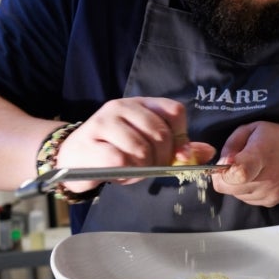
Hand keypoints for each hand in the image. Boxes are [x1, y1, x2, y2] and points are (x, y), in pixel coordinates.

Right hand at [55, 97, 214, 192]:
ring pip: (141, 149)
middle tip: (150, 169)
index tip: (176, 155)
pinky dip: (124, 174)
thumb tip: (207, 152)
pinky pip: (120, 161)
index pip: (174, 111)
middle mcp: (123, 107)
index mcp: (141, 104)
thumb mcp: (147, 145)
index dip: (181, 136)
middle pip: (160, 133)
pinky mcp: (90, 142)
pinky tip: (117, 174)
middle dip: (162, 159)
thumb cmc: (112, 150)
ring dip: (141, 169)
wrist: (71, 158)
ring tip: (130, 171)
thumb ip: (175, 148)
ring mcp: (104, 122)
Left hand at [212, 122, 278, 206]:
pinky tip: (257, 177)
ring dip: (236, 184)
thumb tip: (220, 164)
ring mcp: (270, 193)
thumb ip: (232, 144)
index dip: (223, 171)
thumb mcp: (254, 128)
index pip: (238, 174)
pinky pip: (247, 200)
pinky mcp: (271, 202)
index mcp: (260, 154)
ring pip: (235, 195)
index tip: (224, 163)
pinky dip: (246, 190)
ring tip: (250, 169)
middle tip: (234, 164)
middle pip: (229, 188)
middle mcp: (266, 178)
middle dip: (224, 177)